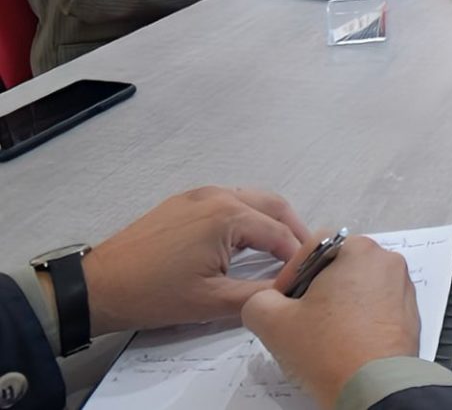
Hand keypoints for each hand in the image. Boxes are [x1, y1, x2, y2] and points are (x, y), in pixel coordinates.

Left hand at [78, 187, 308, 336]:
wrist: (98, 287)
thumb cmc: (154, 295)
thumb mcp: (211, 302)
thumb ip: (259, 294)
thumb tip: (292, 290)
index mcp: (229, 216)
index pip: (280, 234)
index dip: (298, 256)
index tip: (309, 275)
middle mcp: (219, 195)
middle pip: (273, 205)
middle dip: (294, 229)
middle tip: (304, 257)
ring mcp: (199, 194)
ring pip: (251, 199)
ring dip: (271, 220)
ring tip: (279, 249)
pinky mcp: (183, 201)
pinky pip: (229, 200)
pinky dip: (247, 216)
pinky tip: (245, 240)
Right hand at [243, 237, 420, 409]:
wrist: (373, 388)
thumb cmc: (327, 349)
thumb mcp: (273, 322)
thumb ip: (258, 300)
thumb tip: (265, 300)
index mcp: (358, 250)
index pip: (313, 248)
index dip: (289, 274)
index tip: (280, 302)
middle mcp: (387, 261)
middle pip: (338, 266)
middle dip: (314, 289)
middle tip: (298, 318)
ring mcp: (403, 288)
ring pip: (358, 288)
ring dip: (336, 305)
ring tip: (320, 335)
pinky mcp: (410, 315)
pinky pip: (376, 308)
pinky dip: (358, 319)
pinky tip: (344, 343)